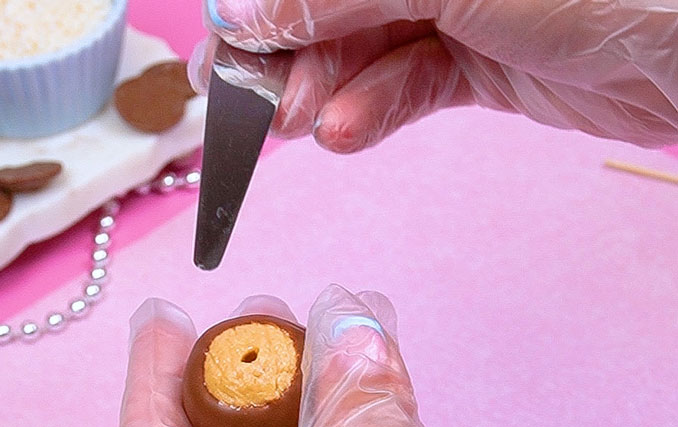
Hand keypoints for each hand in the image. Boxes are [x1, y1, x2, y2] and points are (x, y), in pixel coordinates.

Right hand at [189, 0, 677, 151]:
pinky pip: (406, 83)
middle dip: (290, 52)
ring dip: (327, 91)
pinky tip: (346, 132)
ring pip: (364, 46)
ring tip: (305, 126)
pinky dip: (373, 110)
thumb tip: (241, 11)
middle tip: (254, 103)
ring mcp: (457, 3)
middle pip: (334, 0)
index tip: (229, 41)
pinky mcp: (477, 58)